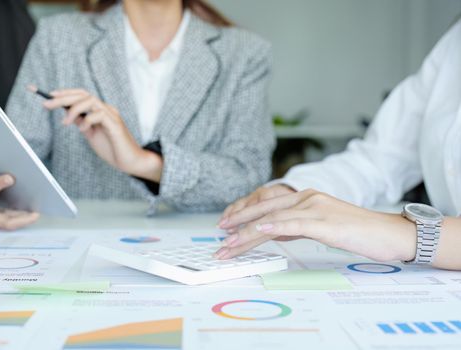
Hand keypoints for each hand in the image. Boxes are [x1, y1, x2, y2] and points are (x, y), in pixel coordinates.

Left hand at [43, 88, 162, 181]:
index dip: (65, 93)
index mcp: (101, 111)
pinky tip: (83, 130)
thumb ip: (82, 123)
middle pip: (83, 95)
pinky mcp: (115, 126)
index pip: (82, 95)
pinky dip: (88, 120)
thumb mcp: (91, 135)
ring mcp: (112, 116)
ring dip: (74, 109)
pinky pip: (99, 115)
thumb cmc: (113, 149)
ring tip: (65, 122)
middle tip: (46, 104)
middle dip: (63, 98)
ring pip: (90, 101)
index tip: (49, 95)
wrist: (130, 162)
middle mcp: (107, 109)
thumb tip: (68, 114)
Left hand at [215, 189, 415, 261]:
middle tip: (219, 233)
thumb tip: (270, 232)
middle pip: (265, 208)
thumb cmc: (356, 232)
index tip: (226, 225)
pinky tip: (260, 231)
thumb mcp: (318, 226)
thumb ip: (294, 225)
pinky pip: (296, 223)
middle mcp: (307, 197)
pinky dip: (275, 227)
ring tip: (229, 242)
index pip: (267, 204)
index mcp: (305, 197)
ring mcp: (316, 207)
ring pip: (274, 217)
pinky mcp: (326, 222)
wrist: (389, 233)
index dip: (244, 213)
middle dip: (238, 221)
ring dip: (248, 231)